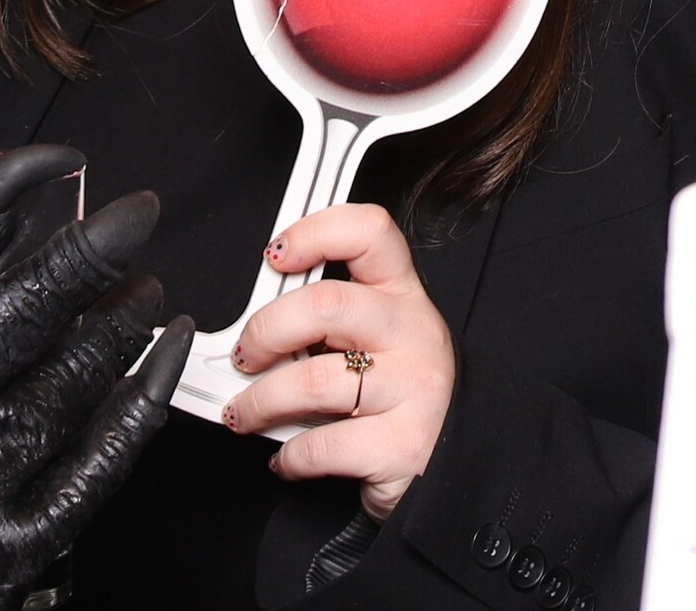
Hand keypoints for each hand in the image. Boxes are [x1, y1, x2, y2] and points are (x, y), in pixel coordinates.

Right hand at [0, 146, 189, 610]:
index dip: (3, 191)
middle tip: (135, 213)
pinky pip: (101, 457)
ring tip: (143, 285)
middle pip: (24, 305)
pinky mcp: (14, 543)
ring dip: (123, 316)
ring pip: (75, 372)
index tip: (50, 162)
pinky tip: (166, 350)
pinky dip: (144, 394)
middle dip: (93, 248)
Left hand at [227, 200, 455, 513]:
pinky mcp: (402, 445)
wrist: (450, 463)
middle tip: (245, 356)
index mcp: (402, 296)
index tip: (274, 256)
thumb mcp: (376, 341)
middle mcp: (413, 333)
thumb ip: (326, 322)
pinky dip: (289, 456)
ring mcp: (414, 388)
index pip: (369, 234)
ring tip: (246, 414)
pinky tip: (288, 457)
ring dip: (259, 402)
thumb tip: (254, 324)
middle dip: (265, 331)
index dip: (315, 233)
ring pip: (312, 381)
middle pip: (326, 303)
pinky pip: (321, 445)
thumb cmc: (399, 395)